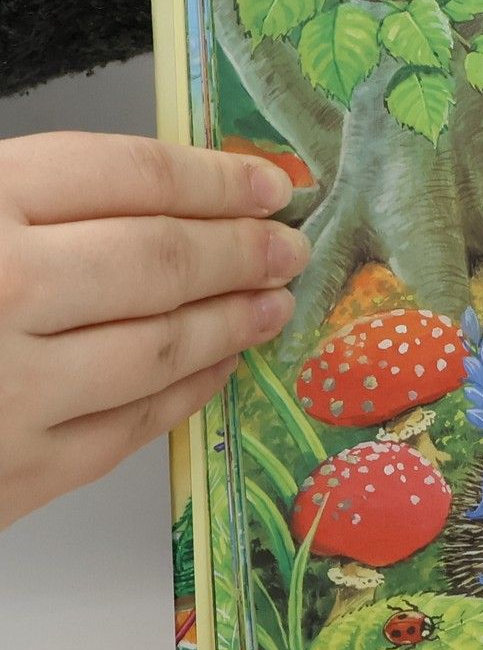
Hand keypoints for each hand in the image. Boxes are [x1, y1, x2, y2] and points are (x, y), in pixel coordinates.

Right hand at [0, 134, 309, 529]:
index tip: (268, 179)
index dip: (212, 175)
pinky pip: (126, 428)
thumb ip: (27, 195)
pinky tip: (215, 366)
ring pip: (158, 345)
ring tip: (272, 299)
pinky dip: (186, 391)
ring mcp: (6, 391)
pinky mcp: (9, 476)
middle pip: (158, 258)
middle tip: (287, 242)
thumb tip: (159, 187)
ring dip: (231, 319)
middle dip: (240, 248)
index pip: (126, 174)